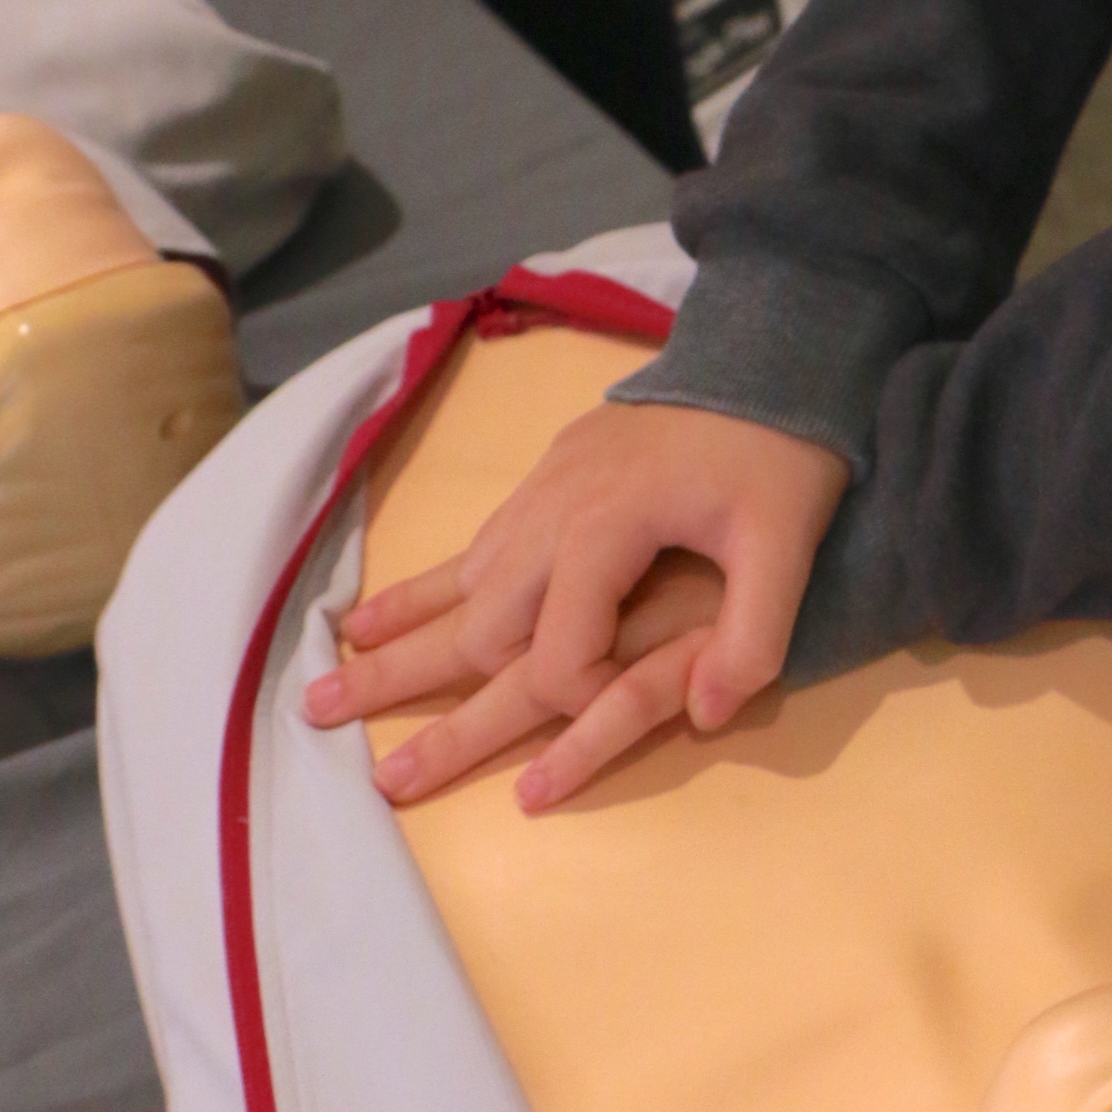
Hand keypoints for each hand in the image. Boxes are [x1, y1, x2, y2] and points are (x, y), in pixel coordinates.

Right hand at [305, 402, 847, 809]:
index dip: (576, 699)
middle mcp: (552, 512)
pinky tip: (372, 620)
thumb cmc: (781, 460)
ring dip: (397, 643)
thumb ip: (752, 637)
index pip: (557, 652)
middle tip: (348, 748)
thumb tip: (706, 716)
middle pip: (479, 627)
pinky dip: (420, 595)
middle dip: (418, 691)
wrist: (768, 363)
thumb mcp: (787, 549)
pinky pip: (471, 552)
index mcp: (603, 527)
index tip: (615, 708)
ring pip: (457, 587)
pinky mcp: (544, 484)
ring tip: (324, 686)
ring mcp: (540, 494)